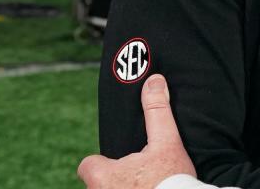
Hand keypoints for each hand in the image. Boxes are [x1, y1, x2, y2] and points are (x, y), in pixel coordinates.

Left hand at [77, 75, 195, 187]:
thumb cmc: (170, 182)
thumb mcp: (167, 142)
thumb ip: (157, 112)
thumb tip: (154, 80)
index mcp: (101, 177)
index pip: (88, 165)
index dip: (104, 163)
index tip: (124, 164)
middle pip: (100, 184)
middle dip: (116, 181)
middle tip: (141, 178)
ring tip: (147, 188)